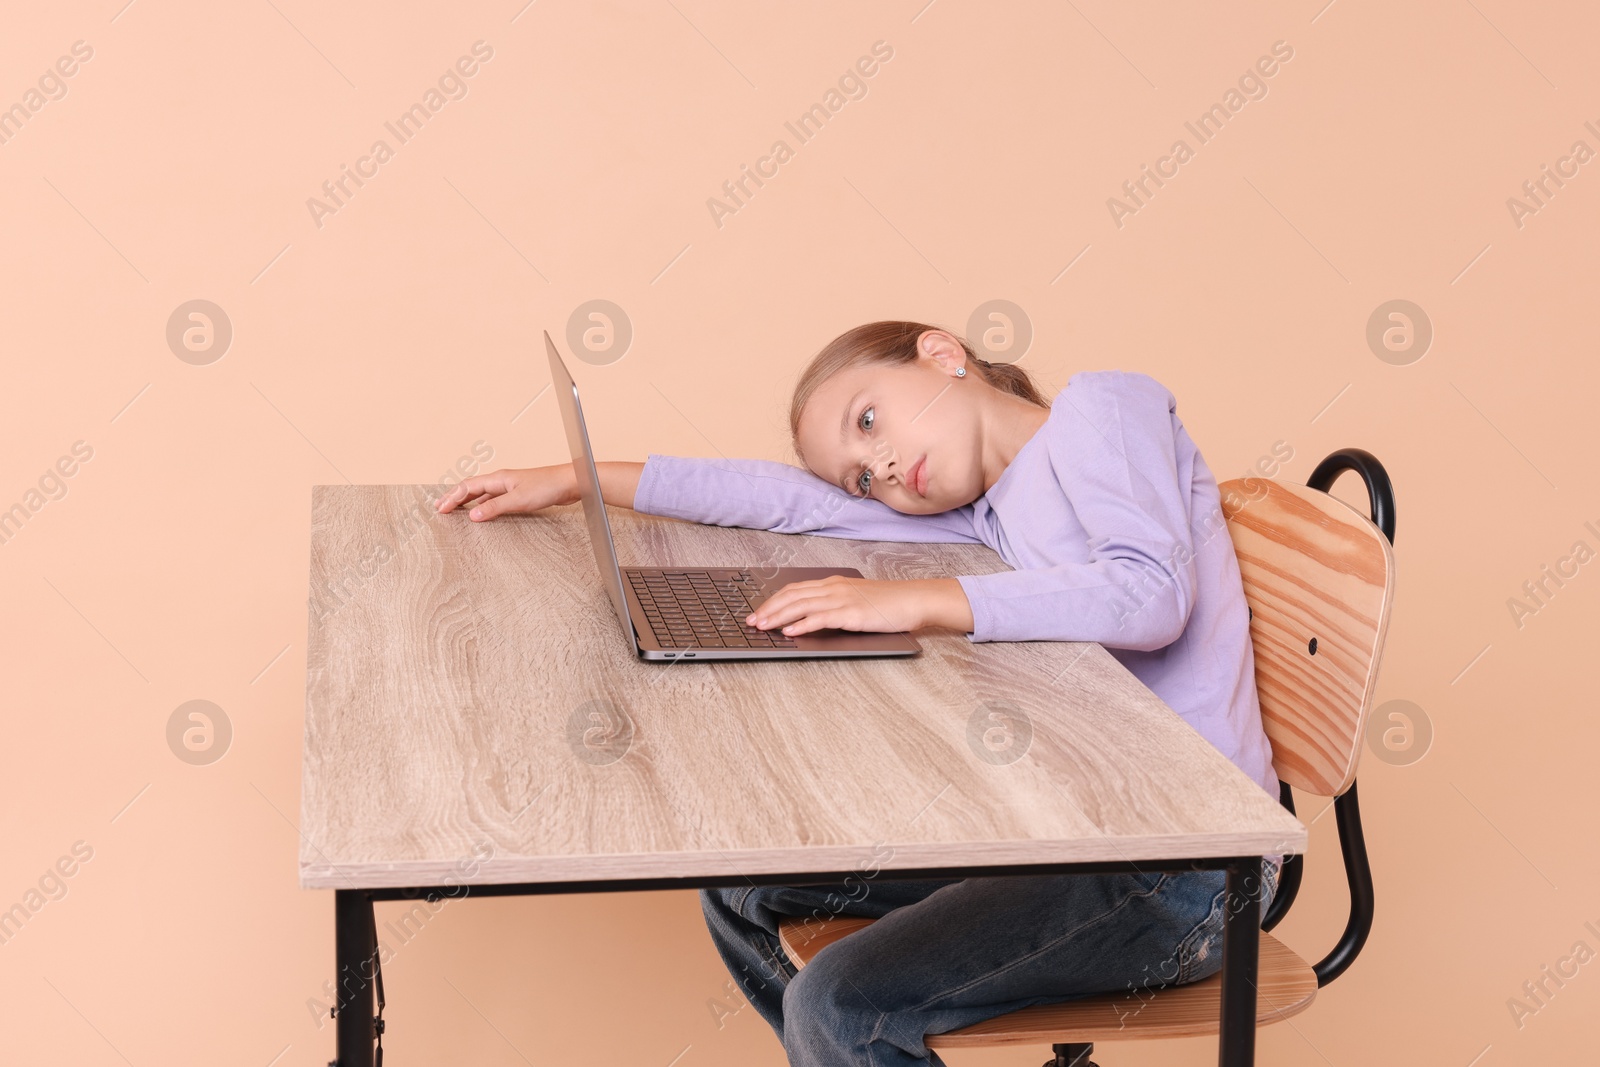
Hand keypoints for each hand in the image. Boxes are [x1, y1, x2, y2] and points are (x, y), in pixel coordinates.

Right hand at [434, 465, 576, 520]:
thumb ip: (495, 507)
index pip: (467, 487)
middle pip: (471, 487)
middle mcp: (501, 481)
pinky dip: (482, 505)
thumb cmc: (547, 487)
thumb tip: (472, 516)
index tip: (440, 509)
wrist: (570, 483)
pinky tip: (482, 513)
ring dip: (467, 501)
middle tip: (440, 507)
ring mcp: (510, 487)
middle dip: (454, 497)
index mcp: (498, 478)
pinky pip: (493, 499)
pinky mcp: (519, 494)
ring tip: (455, 509)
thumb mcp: (518, 500)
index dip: (452, 497)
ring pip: (482, 493)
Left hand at [747, 577, 973, 635]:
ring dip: (777, 617)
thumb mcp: (856, 599)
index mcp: (833, 584)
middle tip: (750, 621)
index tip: (758, 611)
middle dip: (768, 609)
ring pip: (801, 606)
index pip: (795, 589)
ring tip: (762, 627)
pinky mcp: (851, 613)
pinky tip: (789, 632)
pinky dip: (801, 625)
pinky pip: (820, 618)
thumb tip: (811, 619)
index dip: (773, 600)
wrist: (914, 600)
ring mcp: (842, 600)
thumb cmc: (888, 603)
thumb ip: (835, 605)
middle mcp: (833, 588)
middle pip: (792, 596)